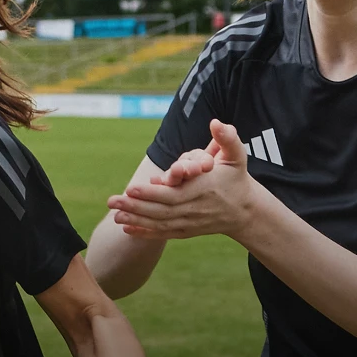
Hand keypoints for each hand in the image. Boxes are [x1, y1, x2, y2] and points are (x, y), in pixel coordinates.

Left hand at [106, 120, 262, 240]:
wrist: (245, 210)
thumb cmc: (236, 178)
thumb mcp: (237, 156)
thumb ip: (227, 139)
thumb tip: (216, 122)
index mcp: (202, 190)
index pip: (172, 194)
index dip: (150, 193)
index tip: (130, 188)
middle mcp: (194, 208)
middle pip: (160, 210)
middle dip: (135, 207)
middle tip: (111, 201)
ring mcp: (190, 222)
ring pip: (159, 223)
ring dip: (135, 220)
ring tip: (114, 215)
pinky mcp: (186, 231)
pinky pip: (163, 233)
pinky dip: (144, 232)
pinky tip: (126, 229)